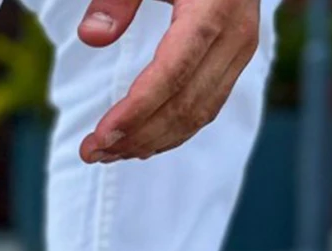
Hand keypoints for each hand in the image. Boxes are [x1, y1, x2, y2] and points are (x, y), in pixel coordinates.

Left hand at [76, 0, 259, 162]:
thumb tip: (91, 37)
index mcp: (213, 7)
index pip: (172, 74)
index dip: (136, 111)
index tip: (100, 137)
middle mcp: (234, 34)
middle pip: (183, 104)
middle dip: (134, 136)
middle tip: (91, 153)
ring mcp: (239, 52)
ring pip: (195, 115)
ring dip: (149, 142)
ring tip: (106, 154)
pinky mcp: (235, 62)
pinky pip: (204, 109)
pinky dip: (169, 133)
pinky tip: (137, 144)